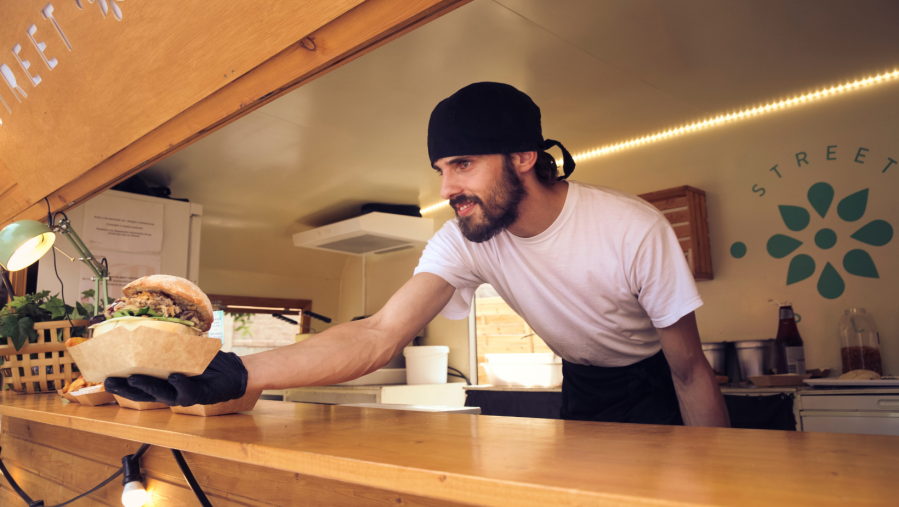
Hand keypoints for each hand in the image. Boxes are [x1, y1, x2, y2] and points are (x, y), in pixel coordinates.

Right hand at [104, 351, 247, 406]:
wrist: (233, 371)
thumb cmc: (206, 362)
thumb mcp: (184, 353)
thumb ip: (167, 348)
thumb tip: (146, 329)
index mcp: (162, 383)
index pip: (137, 387)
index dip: (121, 384)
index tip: (103, 375)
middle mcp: (169, 392)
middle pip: (143, 394)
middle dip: (125, 389)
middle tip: (109, 381)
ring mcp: (182, 395)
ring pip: (161, 395)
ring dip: (148, 386)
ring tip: (136, 378)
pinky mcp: (198, 396)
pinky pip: (186, 391)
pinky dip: (179, 384)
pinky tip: (173, 377)